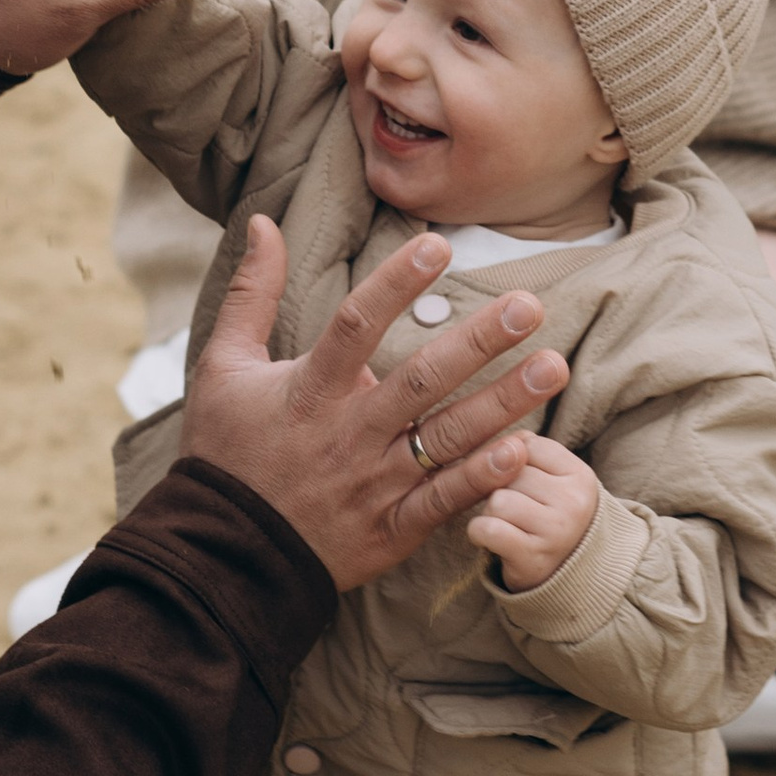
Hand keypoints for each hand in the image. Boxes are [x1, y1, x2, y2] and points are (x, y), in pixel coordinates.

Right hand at [185, 219, 569, 594]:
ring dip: (503, 402)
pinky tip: (524, 447)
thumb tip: (261, 220)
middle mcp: (347, 435)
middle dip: (479, 342)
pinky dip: (483, 478)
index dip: (396, 282)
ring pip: (447, 438)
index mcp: (307, 391)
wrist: (225, 554)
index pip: (356, 325)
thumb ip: (252, 292)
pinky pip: (444, 502)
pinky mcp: (391, 529)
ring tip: (552, 366)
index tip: (438, 244)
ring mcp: (373, 485)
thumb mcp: (223, 365)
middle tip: (530, 304)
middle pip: (420, 381)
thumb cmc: (226, 451)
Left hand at [468, 442, 601, 590]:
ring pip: (497, 500)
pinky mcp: (532, 559)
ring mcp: (556, 532)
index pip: (526, 445)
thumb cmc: (551, 519)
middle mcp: (574, 503)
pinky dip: (479, 533)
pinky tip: (492, 541)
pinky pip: (488, 529)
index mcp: (580, 476)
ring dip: (490, 513)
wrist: (569, 577)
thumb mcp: (553, 482)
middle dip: (500, 488)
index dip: (512, 463)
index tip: (523, 485)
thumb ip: (526, 454)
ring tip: (507, 526)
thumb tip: (500, 445)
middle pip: (509, 473)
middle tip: (516, 512)